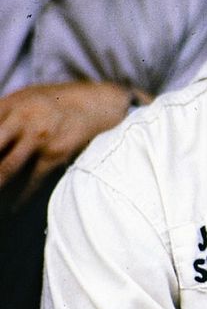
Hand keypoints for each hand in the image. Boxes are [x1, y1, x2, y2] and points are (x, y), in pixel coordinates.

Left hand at [0, 81, 143, 204]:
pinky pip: (32, 181)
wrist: (95, 104)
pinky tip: (11, 209)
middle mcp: (21, 119)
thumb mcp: (21, 99)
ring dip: (0, 189)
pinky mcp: (56, 153)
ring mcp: (39, 137)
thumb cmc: (52, 104)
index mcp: (7, 105)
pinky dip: (18, 199)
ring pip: (5, 170)